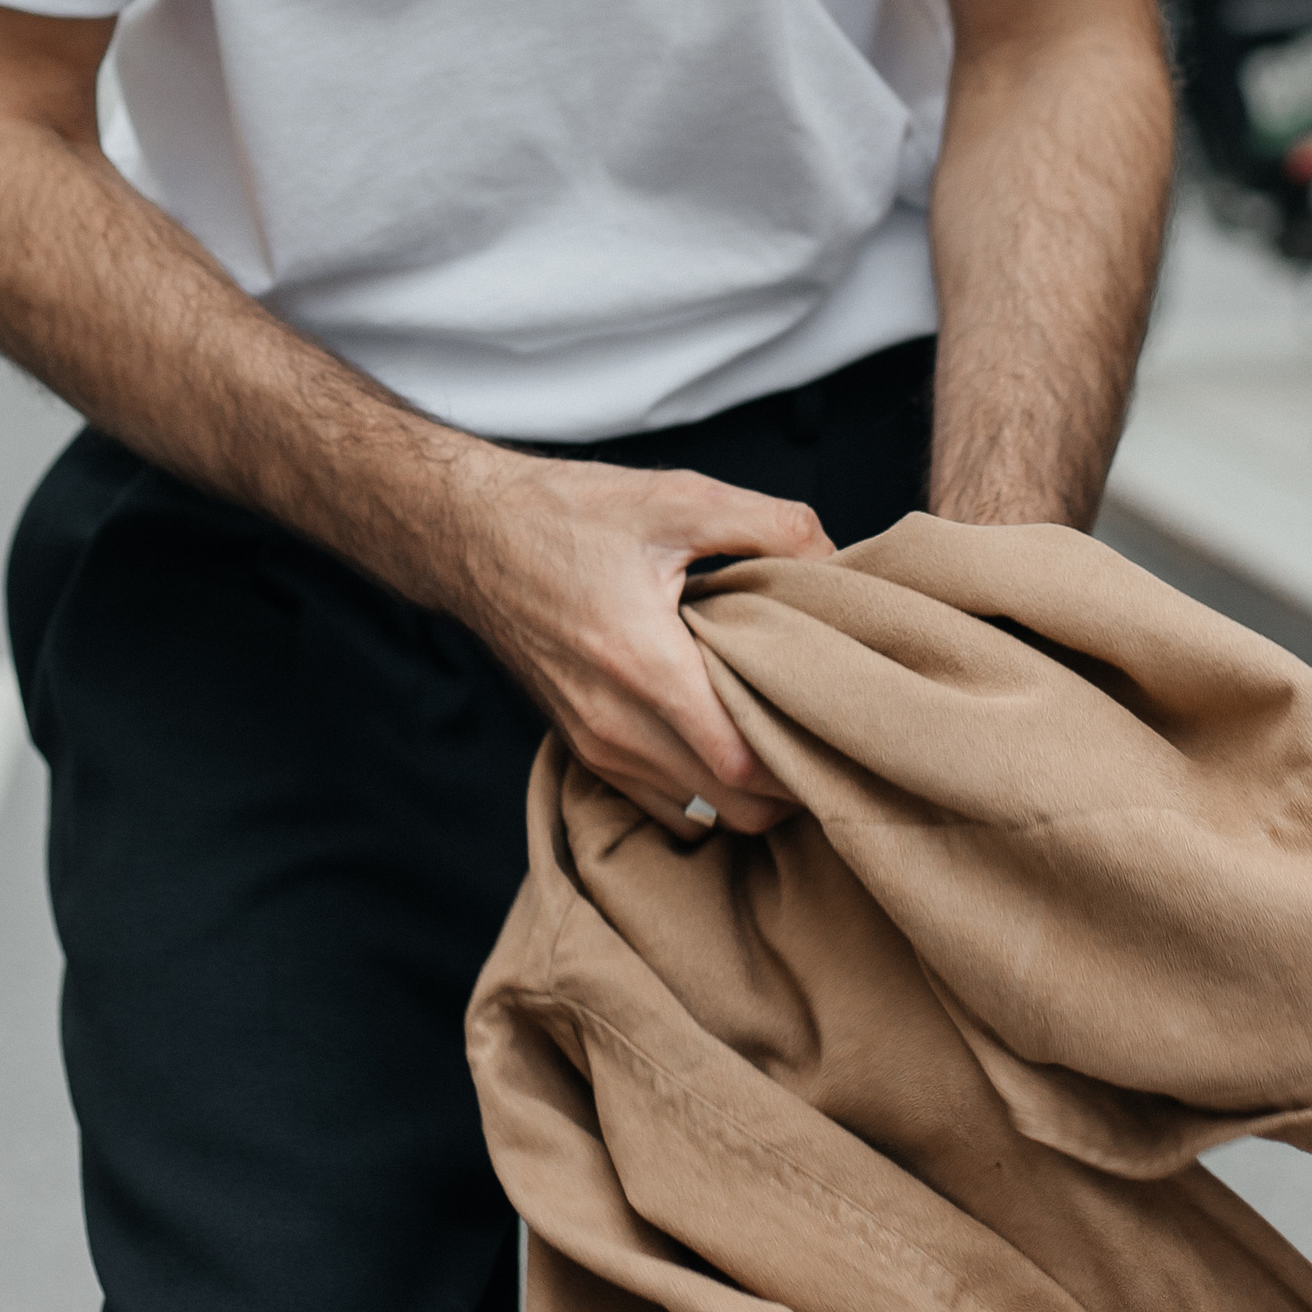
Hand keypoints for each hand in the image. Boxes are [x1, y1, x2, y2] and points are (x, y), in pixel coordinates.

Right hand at [439, 452, 832, 835]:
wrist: (472, 534)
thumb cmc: (568, 514)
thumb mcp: (677, 497)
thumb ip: (770, 524)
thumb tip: (837, 560)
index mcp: (643, 665)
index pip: (742, 765)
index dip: (803, 760)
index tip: (840, 725)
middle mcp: (615, 723)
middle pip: (731, 808)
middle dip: (787, 787)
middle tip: (823, 733)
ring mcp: (594, 743)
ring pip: (696, 813)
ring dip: (745, 792)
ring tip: (779, 734)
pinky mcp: (581, 747)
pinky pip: (657, 800)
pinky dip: (700, 790)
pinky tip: (723, 739)